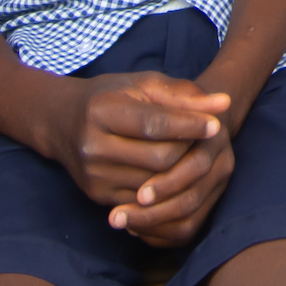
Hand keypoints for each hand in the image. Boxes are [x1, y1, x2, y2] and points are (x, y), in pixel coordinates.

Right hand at [89, 74, 239, 246]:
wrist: (62, 122)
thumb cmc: (110, 97)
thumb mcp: (142, 85)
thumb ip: (183, 94)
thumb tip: (224, 104)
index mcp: (101, 111)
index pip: (155, 124)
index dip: (189, 125)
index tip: (216, 125)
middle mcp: (92, 146)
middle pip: (159, 158)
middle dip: (188, 150)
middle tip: (205, 142)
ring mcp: (93, 175)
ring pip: (154, 183)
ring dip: (180, 172)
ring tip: (192, 155)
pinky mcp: (96, 195)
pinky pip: (142, 200)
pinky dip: (164, 190)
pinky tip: (175, 174)